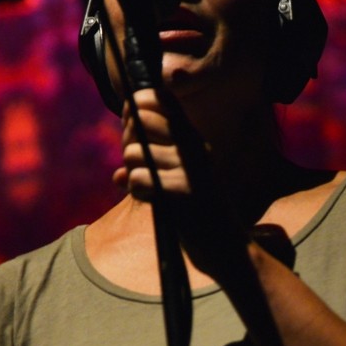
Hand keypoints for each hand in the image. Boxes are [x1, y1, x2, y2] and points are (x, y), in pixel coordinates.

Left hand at [112, 87, 248, 277]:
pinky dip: (137, 194)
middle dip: (128, 142)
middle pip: (139, 121)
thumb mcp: (179, 176)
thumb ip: (153, 157)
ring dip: (132, 174)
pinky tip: (154, 202)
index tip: (131, 127)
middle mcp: (194, 146)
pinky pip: (136, 181)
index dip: (135, 108)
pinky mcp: (182, 192)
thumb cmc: (195, 212)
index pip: (158, 98)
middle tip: (137, 165)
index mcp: (194, 137)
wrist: (224, 247)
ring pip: (133, 153)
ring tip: (152, 190)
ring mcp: (190, 168)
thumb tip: (121, 150)